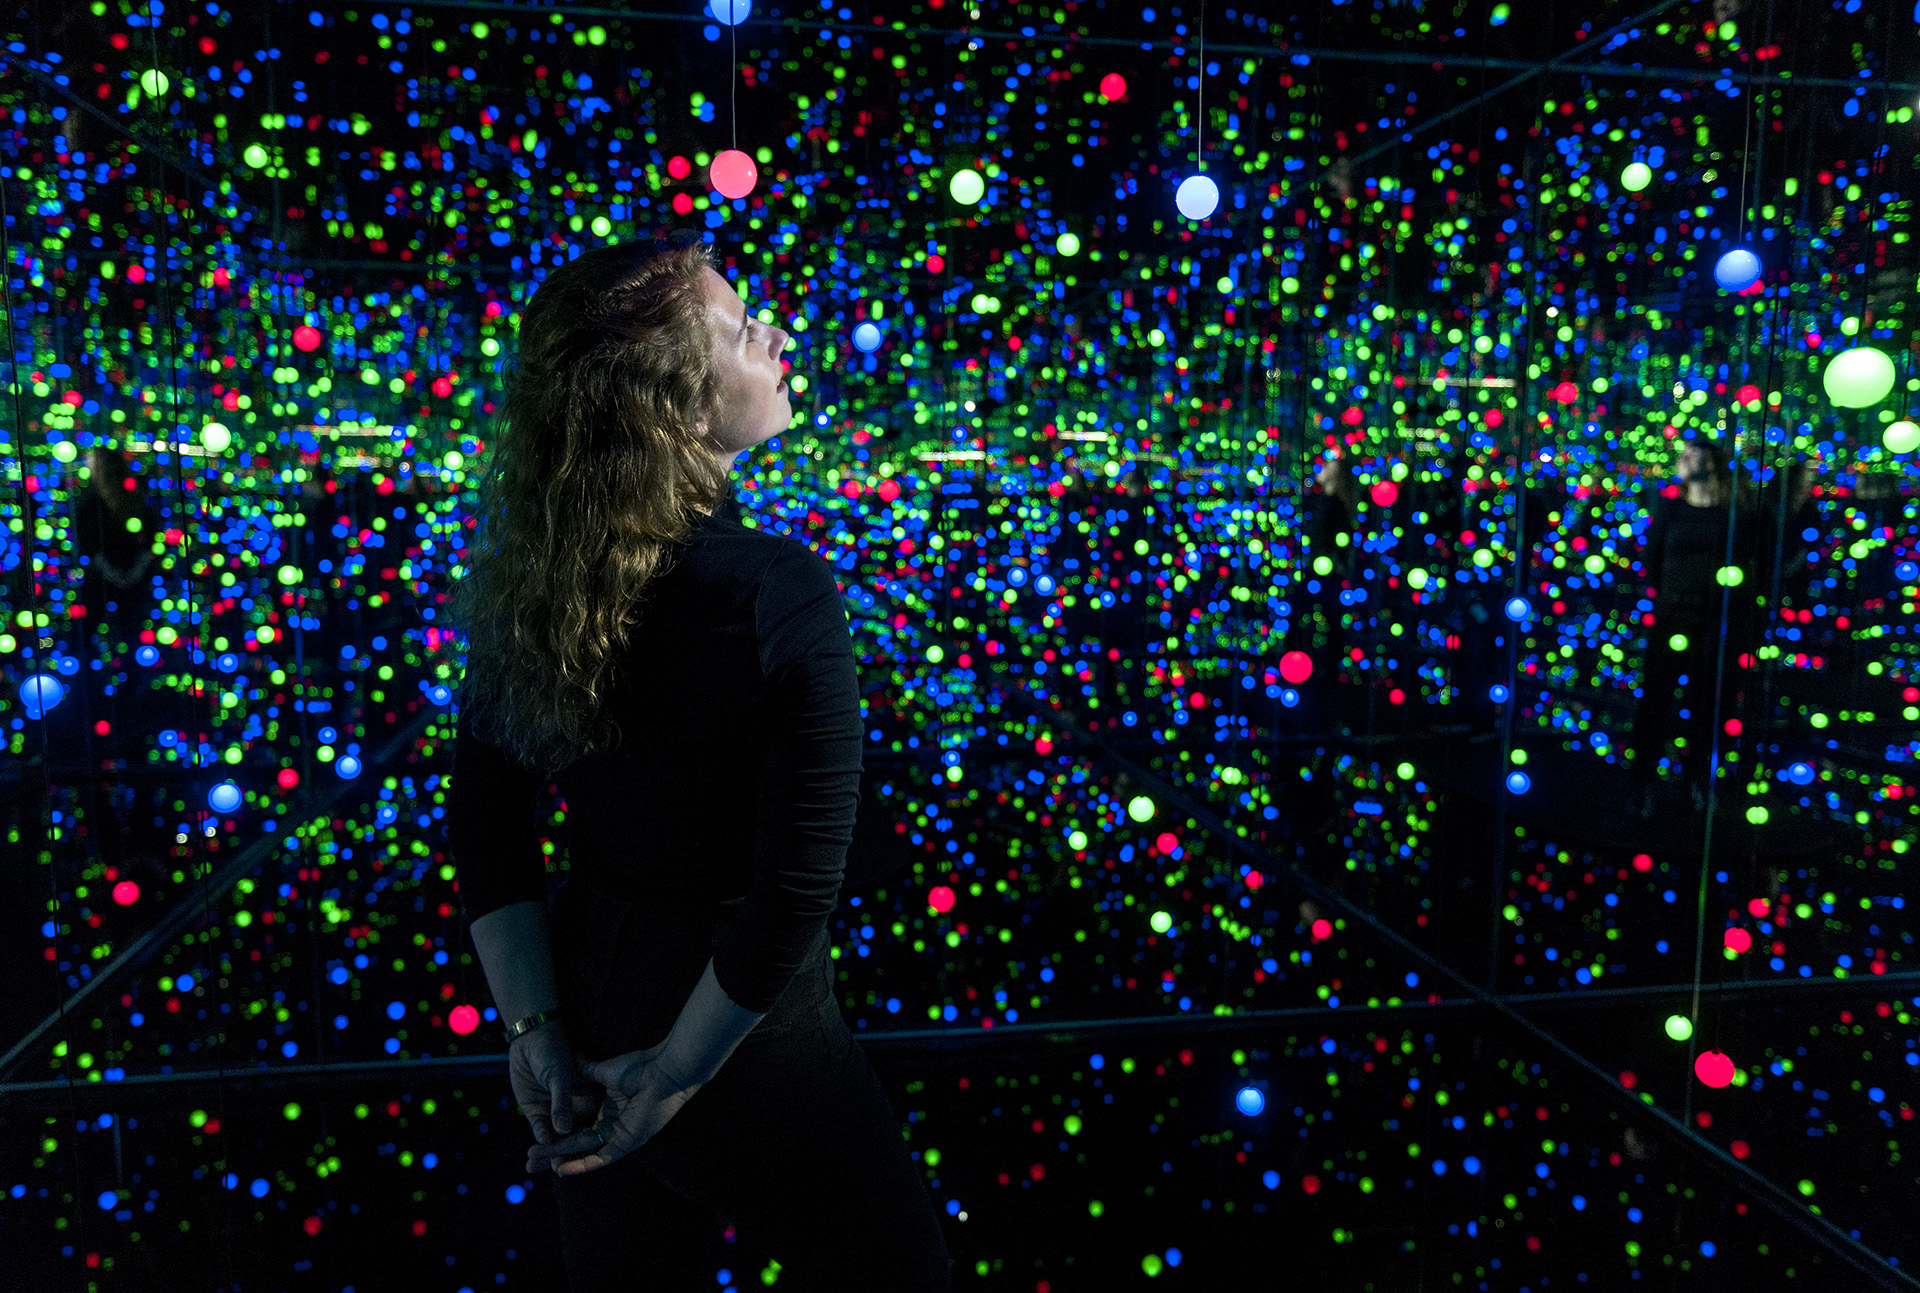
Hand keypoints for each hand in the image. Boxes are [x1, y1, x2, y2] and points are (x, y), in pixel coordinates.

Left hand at [508, 1020, 599, 1165]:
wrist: (530, 1038)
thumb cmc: (551, 1051)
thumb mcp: (559, 1076)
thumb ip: (562, 1103)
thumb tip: (562, 1132)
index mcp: (589, 1099)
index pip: (589, 1128)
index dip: (583, 1145)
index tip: (576, 1160)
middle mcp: (575, 1108)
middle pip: (573, 1137)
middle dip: (565, 1154)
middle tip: (556, 1168)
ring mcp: (555, 1110)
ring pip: (556, 1137)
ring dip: (549, 1151)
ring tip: (541, 1165)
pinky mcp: (537, 1110)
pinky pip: (540, 1128)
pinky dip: (540, 1139)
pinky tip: (537, 1149)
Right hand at [528, 1041, 699, 1177]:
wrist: (663, 1069)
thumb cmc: (639, 1067)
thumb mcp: (602, 1071)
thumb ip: (585, 1073)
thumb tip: (569, 1060)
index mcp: (605, 1110)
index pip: (574, 1128)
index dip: (554, 1135)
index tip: (532, 1138)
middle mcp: (609, 1126)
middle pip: (574, 1145)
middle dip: (550, 1153)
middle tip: (527, 1161)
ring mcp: (618, 1137)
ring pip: (583, 1153)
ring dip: (559, 1159)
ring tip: (534, 1163)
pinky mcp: (627, 1143)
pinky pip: (601, 1158)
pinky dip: (582, 1165)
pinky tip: (562, 1169)